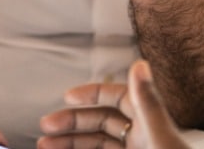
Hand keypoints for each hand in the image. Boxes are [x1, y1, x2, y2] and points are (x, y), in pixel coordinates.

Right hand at [38, 60, 188, 148]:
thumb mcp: (159, 138)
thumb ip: (147, 103)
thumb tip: (140, 63)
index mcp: (150, 123)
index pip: (118, 98)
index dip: (93, 94)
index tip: (67, 96)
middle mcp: (141, 138)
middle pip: (102, 122)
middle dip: (73, 123)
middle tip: (45, 127)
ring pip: (97, 145)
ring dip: (71, 144)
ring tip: (44, 146)